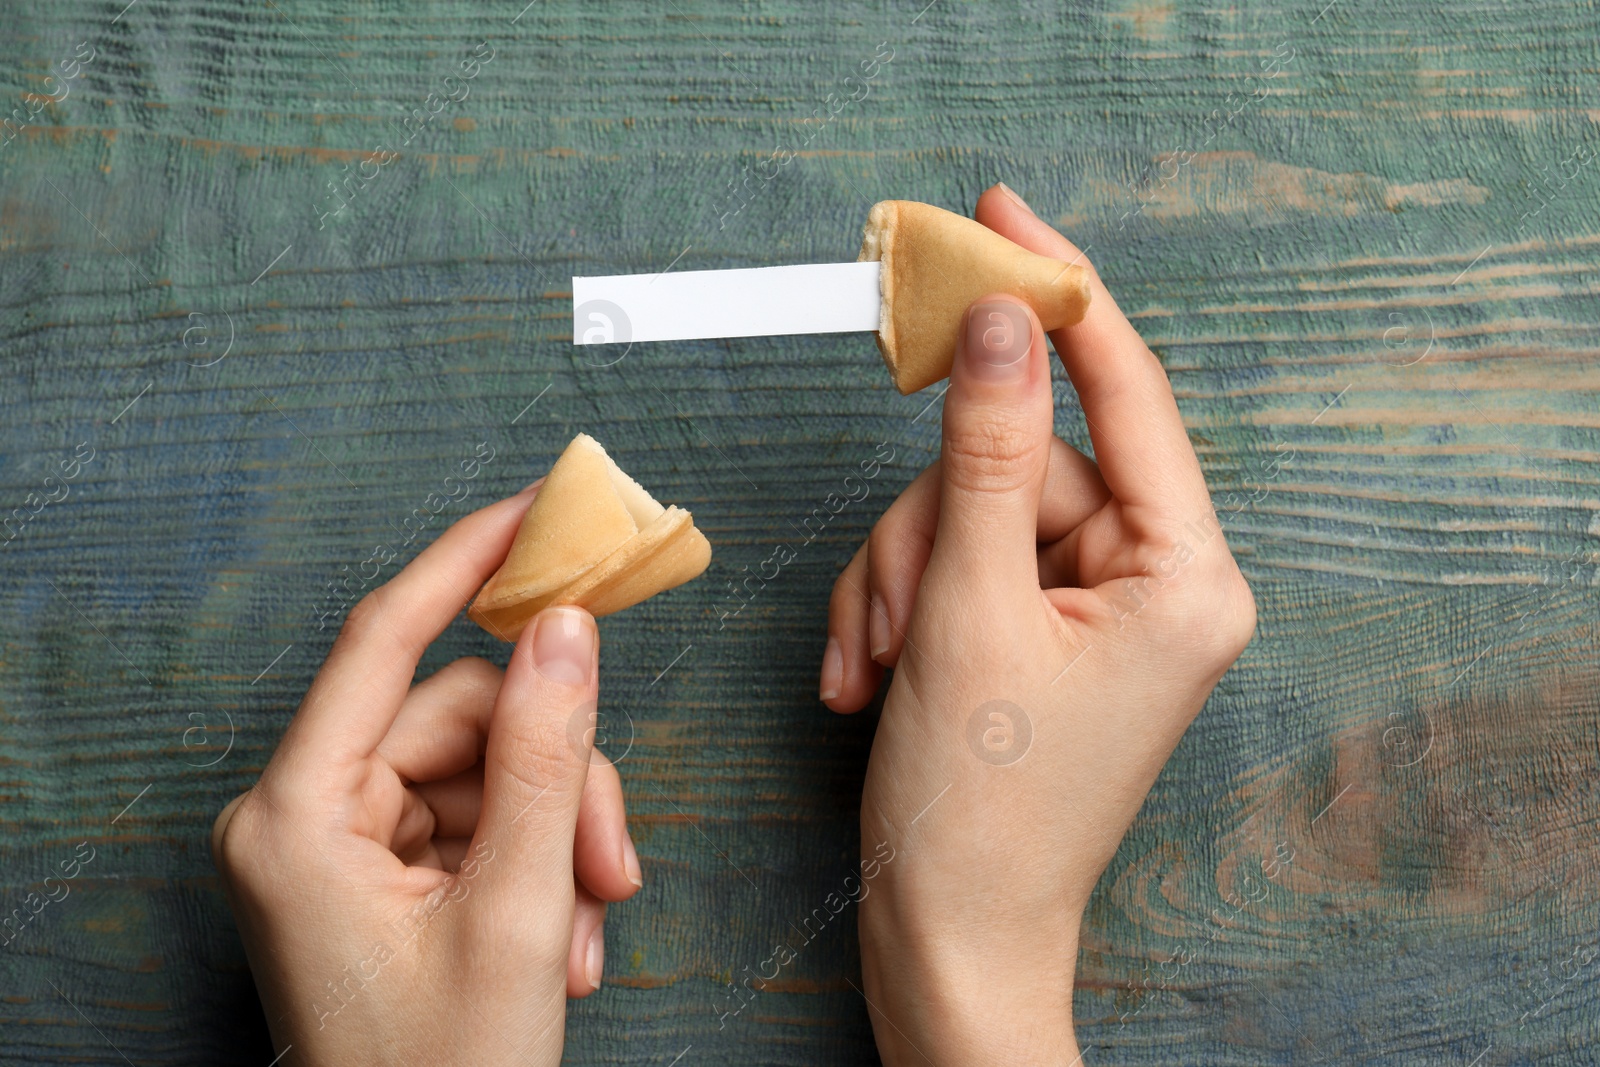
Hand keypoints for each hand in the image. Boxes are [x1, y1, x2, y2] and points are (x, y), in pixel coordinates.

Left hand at [212, 484, 641, 1065]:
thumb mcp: (519, 911)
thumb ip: (549, 758)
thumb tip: (567, 629)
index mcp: (296, 815)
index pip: (385, 639)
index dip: (466, 563)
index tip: (534, 508)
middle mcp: (302, 815)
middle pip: (464, 721)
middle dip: (558, 783)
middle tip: (614, 867)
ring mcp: (339, 847)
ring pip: (487, 771)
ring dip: (557, 838)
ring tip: (588, 929)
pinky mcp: (376, 875)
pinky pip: (478, 821)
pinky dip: (536, 867)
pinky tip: (563, 943)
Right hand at [821, 184, 1255, 1062]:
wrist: (950, 939)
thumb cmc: (979, 810)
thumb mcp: (967, 609)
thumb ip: (983, 454)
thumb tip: (1002, 324)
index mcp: (1185, 575)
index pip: (1125, 394)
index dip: (1060, 296)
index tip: (1003, 217)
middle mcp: (1155, 582)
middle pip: (1014, 463)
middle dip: (926, 530)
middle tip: (894, 617)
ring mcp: (1092, 610)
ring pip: (965, 512)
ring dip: (899, 580)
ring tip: (879, 668)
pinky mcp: (1036, 632)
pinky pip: (951, 562)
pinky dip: (898, 607)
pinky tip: (875, 678)